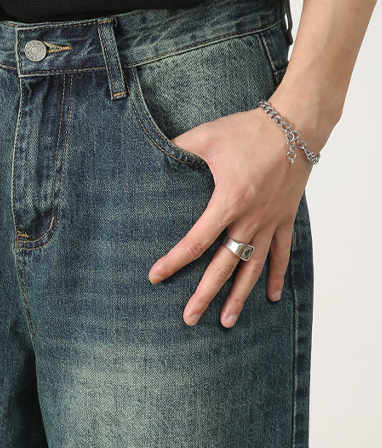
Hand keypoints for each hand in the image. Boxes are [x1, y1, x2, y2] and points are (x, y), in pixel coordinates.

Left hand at [148, 108, 312, 327]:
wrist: (297, 124)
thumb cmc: (249, 129)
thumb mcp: (206, 136)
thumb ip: (178, 149)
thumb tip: (151, 155)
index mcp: (228, 202)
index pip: (196, 242)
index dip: (173, 262)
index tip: (155, 276)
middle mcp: (249, 219)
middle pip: (223, 267)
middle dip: (204, 295)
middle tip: (188, 319)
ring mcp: (269, 222)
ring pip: (252, 268)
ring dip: (239, 297)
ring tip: (226, 322)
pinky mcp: (285, 218)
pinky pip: (281, 253)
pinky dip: (276, 276)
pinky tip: (270, 297)